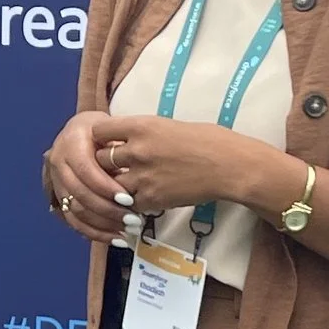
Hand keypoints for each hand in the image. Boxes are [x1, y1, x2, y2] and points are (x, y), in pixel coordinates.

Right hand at [41, 111, 134, 241]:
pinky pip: (74, 222)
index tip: (129, 199)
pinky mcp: (59, 199)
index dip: (106, 187)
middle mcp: (58, 162)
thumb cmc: (101, 130)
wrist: (79, 132)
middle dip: (107, 210)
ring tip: (129, 231)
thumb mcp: (111, 128)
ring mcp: (55, 182)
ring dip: (103, 225)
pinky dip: (95, 233)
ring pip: (75, 211)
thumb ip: (117, 148)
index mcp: (71, 142)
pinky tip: (116, 239)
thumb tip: (136, 172)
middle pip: (80, 194)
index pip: (86, 170)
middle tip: (134, 220)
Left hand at [82, 115, 260, 216]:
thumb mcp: (168, 125)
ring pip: (109, 184)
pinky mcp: (151, 199)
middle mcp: (137, 150)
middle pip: (99, 159)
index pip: (99, 131)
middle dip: (103, 164)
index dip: (100, 138)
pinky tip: (142, 196)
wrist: (229, 166)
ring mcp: (142, 177)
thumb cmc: (207, 140)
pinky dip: (131, 202)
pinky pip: (128, 203)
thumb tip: (123, 138)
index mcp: (141, 126)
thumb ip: (142, 132)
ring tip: (125, 184)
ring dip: (114, 185)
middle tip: (111, 166)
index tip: (105, 142)